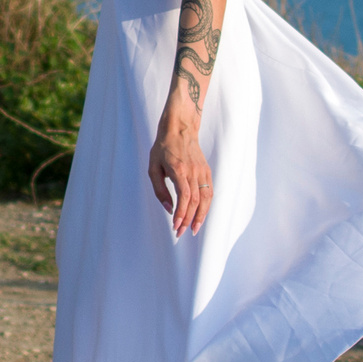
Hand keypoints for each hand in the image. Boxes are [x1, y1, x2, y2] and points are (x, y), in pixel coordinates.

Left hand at [145, 102, 210, 234]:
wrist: (180, 128)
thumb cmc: (163, 148)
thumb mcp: (153, 167)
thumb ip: (160, 190)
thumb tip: (169, 209)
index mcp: (179, 170)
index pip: (184, 197)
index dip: (181, 214)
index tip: (176, 226)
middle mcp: (193, 172)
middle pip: (195, 201)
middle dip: (189, 220)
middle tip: (181, 233)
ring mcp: (202, 171)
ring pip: (206, 198)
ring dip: (201, 216)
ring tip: (194, 229)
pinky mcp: (206, 171)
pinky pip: (209, 192)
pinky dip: (206, 206)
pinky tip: (200, 215)